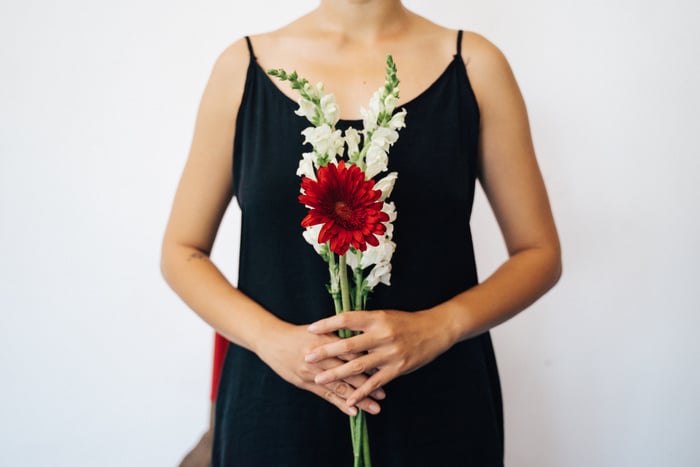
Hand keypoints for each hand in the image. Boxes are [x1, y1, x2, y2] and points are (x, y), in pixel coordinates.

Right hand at [254, 322, 385, 415]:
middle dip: (367, 385)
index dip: (368, 363)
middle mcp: (320, 358)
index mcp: (325, 341)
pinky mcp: (305, 383)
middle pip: (348, 373)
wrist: (272, 341)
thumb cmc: (299, 334)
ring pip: (339, 387)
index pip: (351, 353)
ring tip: (374, 408)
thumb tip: (364, 340)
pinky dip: (340, 403)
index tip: (384, 370)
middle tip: (383, 395)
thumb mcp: (319, 330)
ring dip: (357, 399)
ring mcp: (312, 372)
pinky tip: (352, 412)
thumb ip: (339, 336)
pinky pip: (325, 395)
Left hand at [305, 309, 453, 406]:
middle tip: (307, 357)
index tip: (310, 329)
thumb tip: (340, 327)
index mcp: (377, 318)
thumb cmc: (406, 322)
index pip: (347, 319)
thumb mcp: (385, 316)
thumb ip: (365, 322)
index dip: (328, 324)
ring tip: (319, 379)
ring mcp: (389, 353)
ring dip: (337, 374)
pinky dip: (360, 392)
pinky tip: (347, 399)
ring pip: (358, 365)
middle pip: (348, 343)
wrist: (435, 330)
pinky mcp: (397, 368)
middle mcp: (382, 334)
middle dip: (325, 351)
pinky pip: (375, 382)